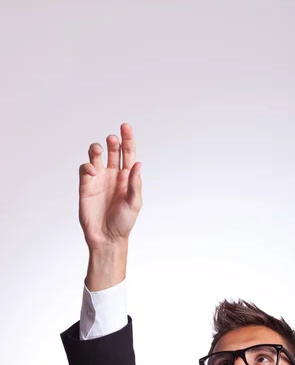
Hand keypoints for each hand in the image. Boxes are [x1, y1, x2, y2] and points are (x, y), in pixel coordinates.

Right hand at [79, 123, 141, 250]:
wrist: (106, 238)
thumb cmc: (124, 223)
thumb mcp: (134, 204)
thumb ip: (135, 184)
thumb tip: (138, 164)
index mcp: (128, 178)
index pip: (128, 154)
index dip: (127, 139)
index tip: (125, 126)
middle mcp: (113, 175)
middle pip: (112, 151)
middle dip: (113, 142)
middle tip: (112, 139)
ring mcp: (99, 179)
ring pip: (96, 156)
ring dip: (96, 149)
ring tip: (98, 149)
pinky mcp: (86, 186)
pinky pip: (85, 169)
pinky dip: (87, 165)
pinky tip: (92, 169)